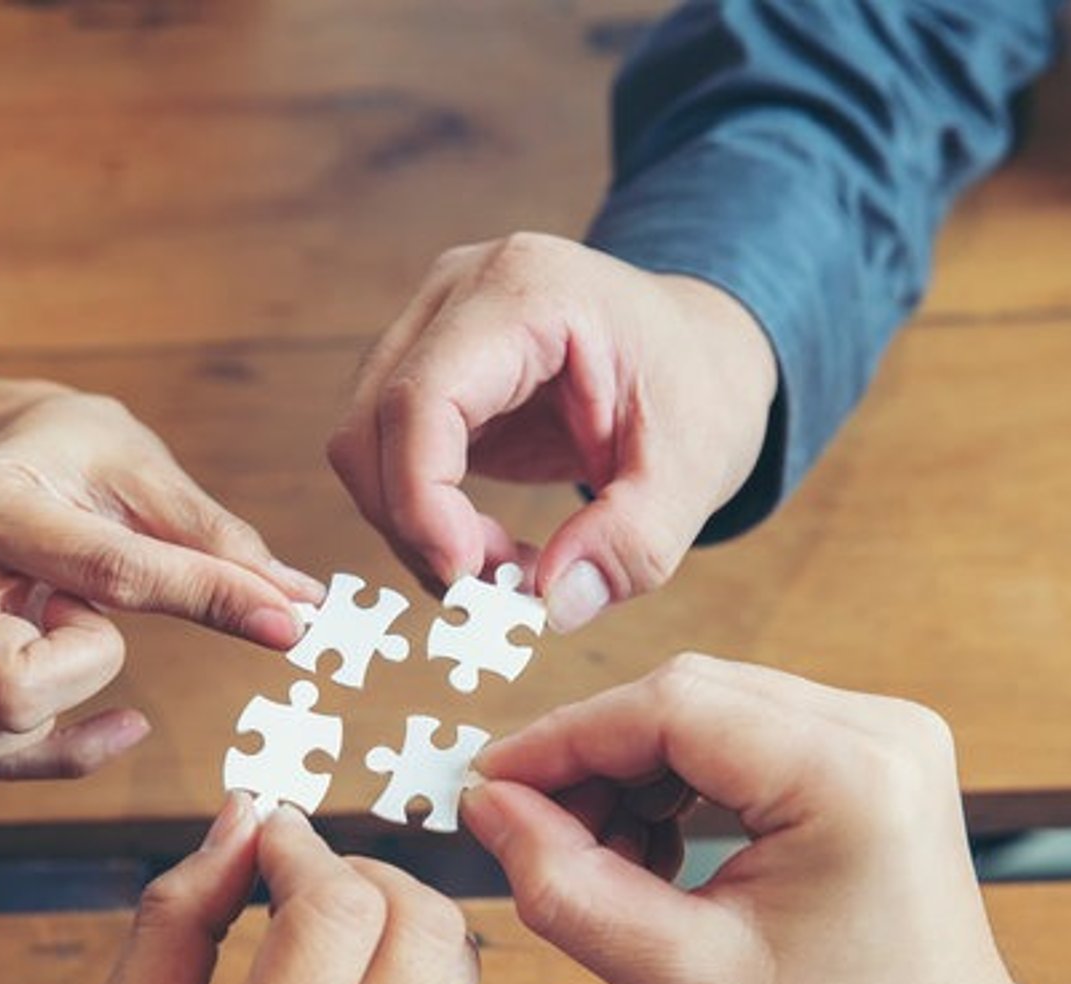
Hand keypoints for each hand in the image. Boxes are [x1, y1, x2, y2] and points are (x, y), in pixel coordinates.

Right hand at [0, 378, 323, 778]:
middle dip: (91, 665)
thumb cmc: (72, 456)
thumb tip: (299, 603)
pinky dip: (51, 754)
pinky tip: (110, 721)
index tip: (286, 623)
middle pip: (18, 684)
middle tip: (93, 610)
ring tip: (73, 639)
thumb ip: (218, 541)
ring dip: (58, 711)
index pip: (110, 573)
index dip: (211, 601)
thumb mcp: (146, 473)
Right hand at [51, 800, 509, 983]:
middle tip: (308, 887)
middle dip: (366, 873)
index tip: (271, 839)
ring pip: (464, 969)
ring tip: (335, 954)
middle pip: (426, 922)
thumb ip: (172, 926)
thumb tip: (241, 820)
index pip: (334, 908)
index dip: (303, 847)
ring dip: (402, 931)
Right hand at [328, 233, 777, 632]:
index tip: (465, 578)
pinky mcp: (429, 372)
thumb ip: (631, 543)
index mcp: (529, 292)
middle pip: (372, 424)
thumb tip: (553, 606)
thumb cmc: (702, 390)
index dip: (423, 500)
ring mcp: (434, 326)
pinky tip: (489, 548)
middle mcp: (459, 292)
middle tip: (496, 591)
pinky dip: (425, 519)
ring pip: (366, 446)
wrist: (704, 350)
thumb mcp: (694, 471)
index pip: (423, 398)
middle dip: (417, 527)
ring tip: (507, 571)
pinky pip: (390, 457)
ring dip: (417, 529)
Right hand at [462, 655, 1070, 983]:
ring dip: (631, 769)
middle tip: (527, 832)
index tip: (486, 787)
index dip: (562, 740)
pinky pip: (741, 730)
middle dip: (591, 757)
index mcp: (849, 774)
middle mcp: (877, 725)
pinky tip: (652, 849)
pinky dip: (677, 777)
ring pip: (706, 707)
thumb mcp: (683, 981)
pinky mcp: (868, 748)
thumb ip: (570, 888)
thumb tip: (489, 806)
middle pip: (684, 694)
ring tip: (598, 860)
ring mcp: (880, 728)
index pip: (668, 705)